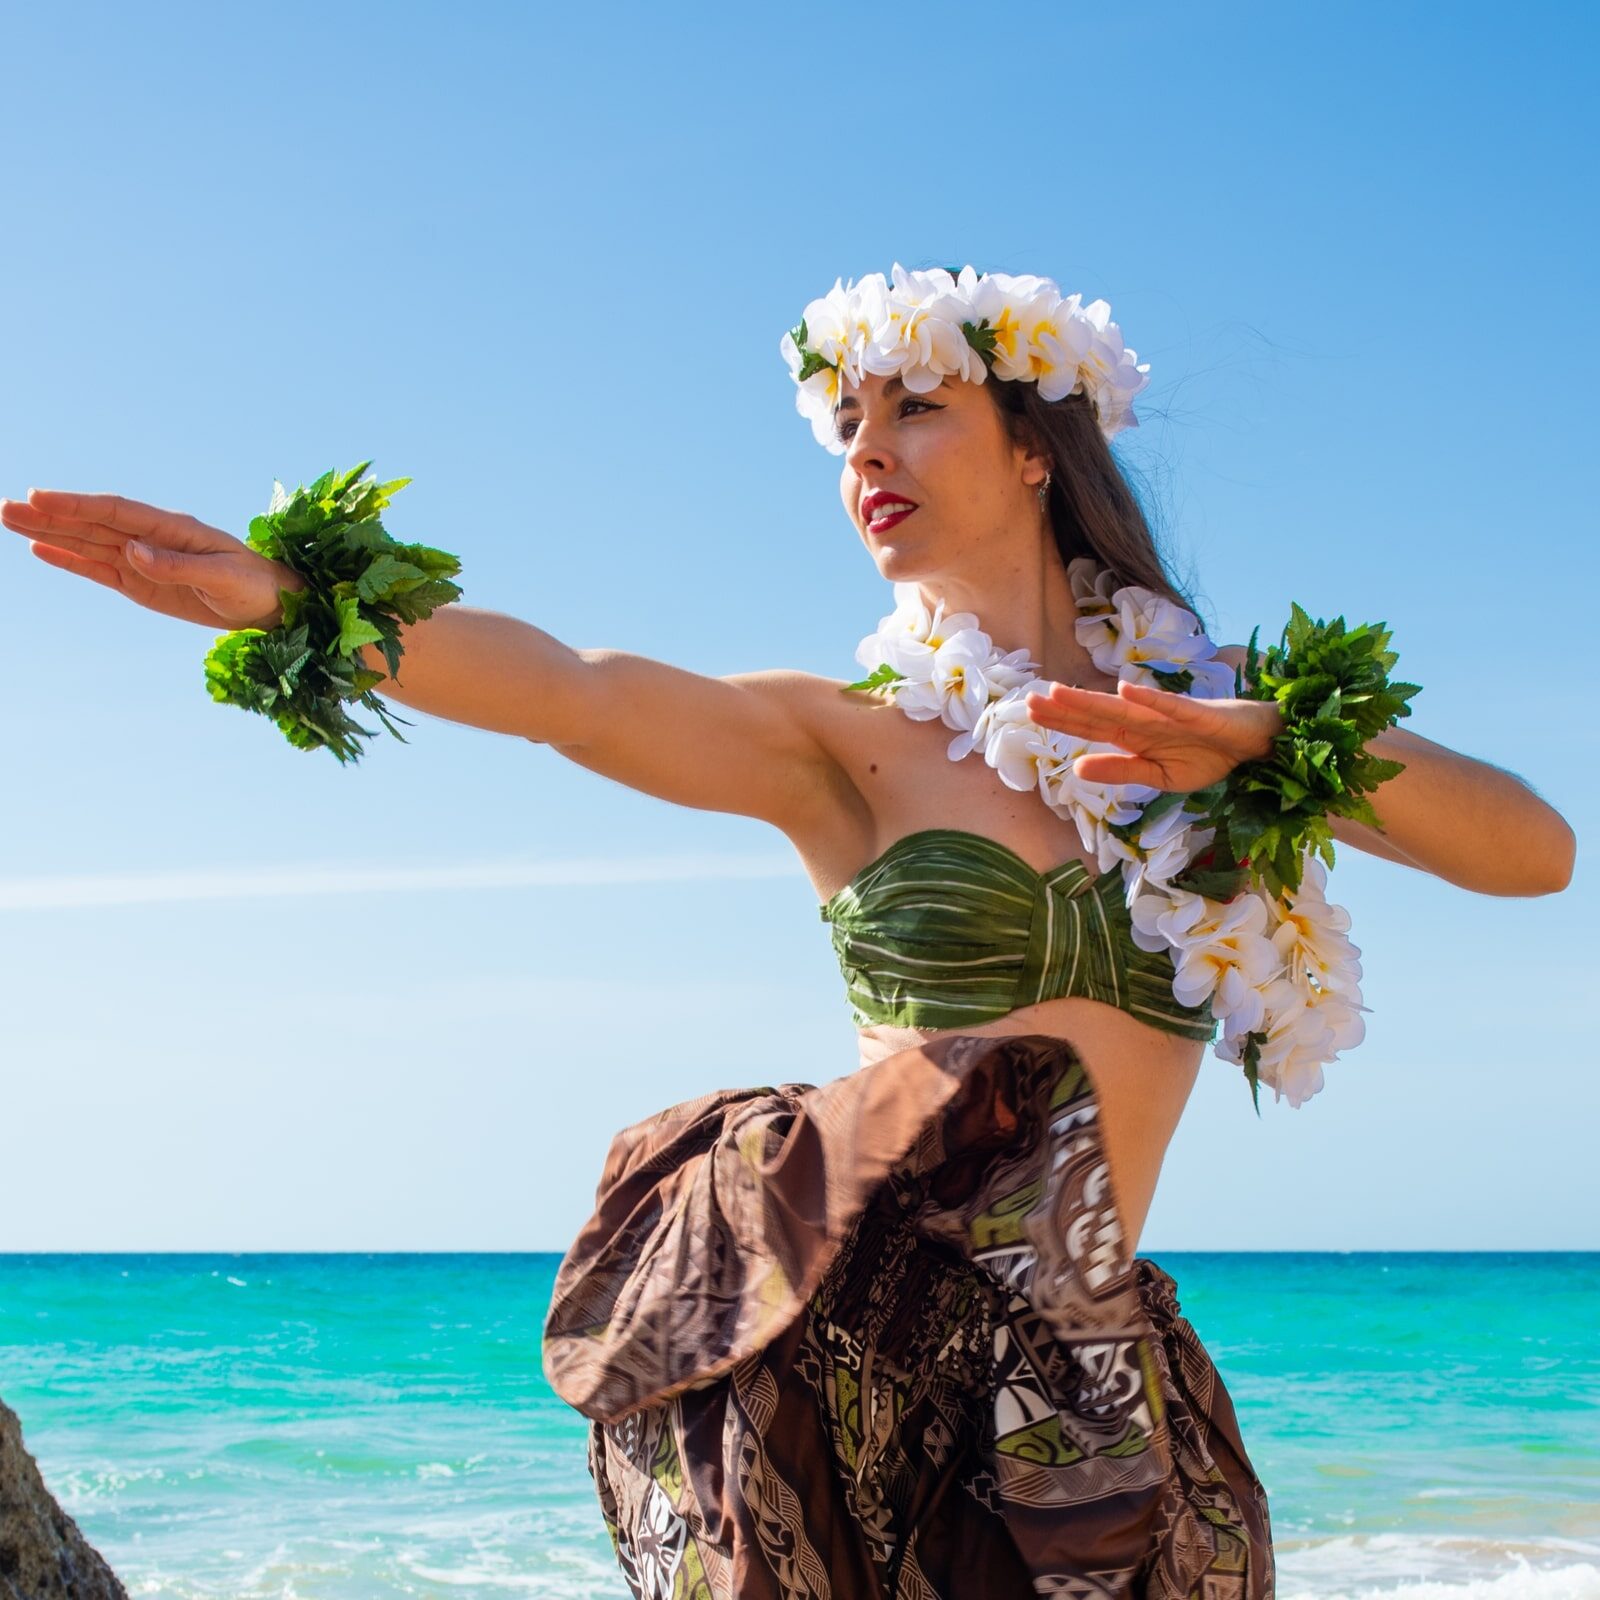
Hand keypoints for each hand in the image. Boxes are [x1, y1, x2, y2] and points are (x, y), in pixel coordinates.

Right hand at [1, 488, 305, 630]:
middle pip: (93, 524)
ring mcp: (144, 560)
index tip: (41, 497)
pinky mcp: (141, 582)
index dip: (79, 505)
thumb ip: (179, 566)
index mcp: (173, 529)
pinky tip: (41, 549)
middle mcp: (152, 539)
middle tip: (6, 506)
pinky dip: (70, 560)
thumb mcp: (224, 578)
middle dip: (51, 515)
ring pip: (89, 543)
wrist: (271, 605)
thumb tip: (133, 551)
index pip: (117, 512)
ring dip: (51, 533)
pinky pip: (99, 569)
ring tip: (10, 519)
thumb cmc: (255, 585)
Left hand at [1026, 678, 1283, 789]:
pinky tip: (1127, 689)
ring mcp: (1170, 715)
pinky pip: (1173, 706)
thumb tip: (1077, 768)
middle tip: (1029, 701)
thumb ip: (1121, 771)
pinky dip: (1151, 698)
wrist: (1256, 745)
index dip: (1062, 720)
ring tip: (1061, 692)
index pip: (1092, 727)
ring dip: (1094, 700)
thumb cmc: (1207, 754)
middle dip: (1065, 708)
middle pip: (1100, 713)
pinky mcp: (1199, 713)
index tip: (1029, 712)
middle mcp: (1146, 720)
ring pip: (1126, 707)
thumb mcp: (1159, 776)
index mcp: (1135, 736)